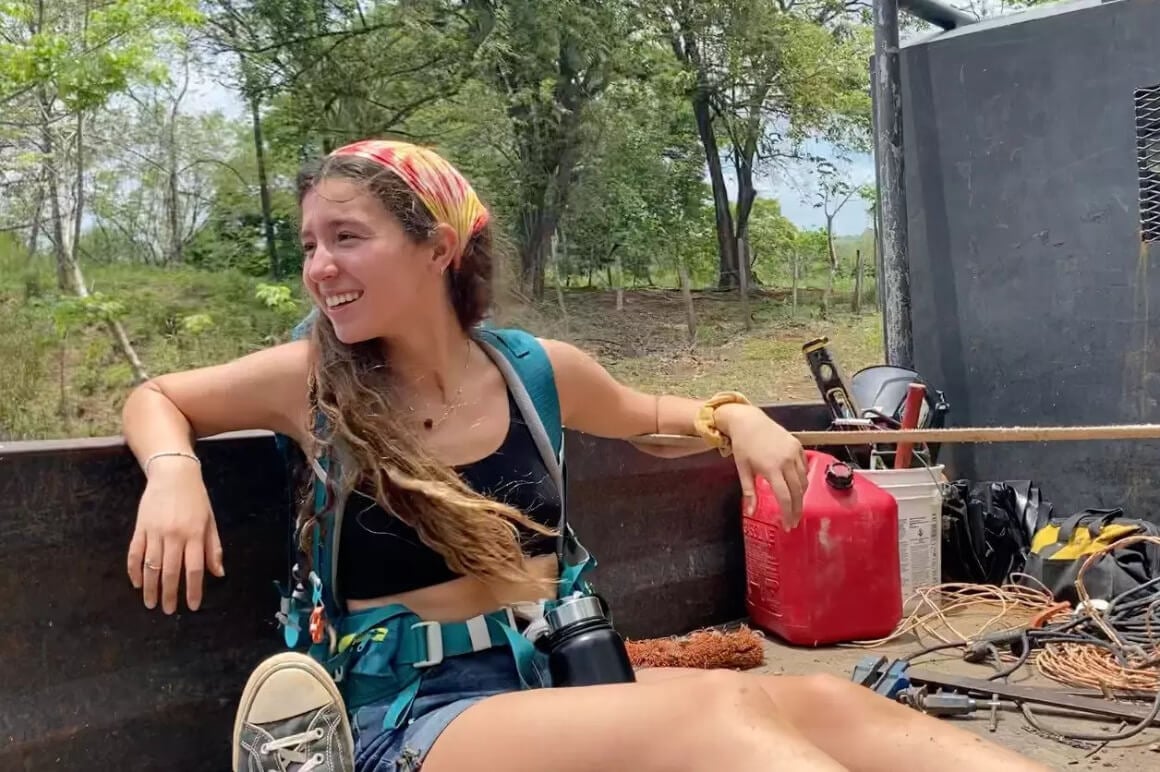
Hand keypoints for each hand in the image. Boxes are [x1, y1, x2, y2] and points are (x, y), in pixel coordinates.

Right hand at [126, 458, 223, 612]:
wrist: (173, 474)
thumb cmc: (196, 499)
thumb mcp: (210, 521)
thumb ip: (213, 548)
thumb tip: (218, 573)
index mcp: (195, 534)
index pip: (194, 569)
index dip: (193, 590)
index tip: (192, 606)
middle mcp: (174, 535)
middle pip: (171, 571)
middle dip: (169, 594)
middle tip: (168, 611)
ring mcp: (155, 532)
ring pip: (151, 566)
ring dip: (150, 587)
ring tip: (151, 603)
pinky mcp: (140, 528)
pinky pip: (134, 553)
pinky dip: (134, 570)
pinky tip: (137, 583)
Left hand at [716, 404, 807, 527]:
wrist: (748, 420)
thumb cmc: (743, 445)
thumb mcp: (743, 469)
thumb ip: (749, 491)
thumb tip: (750, 512)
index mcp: (772, 468)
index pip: (785, 497)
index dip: (788, 513)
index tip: (788, 525)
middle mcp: (787, 461)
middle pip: (798, 492)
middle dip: (797, 509)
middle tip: (794, 521)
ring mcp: (795, 452)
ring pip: (804, 480)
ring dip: (801, 496)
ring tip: (795, 506)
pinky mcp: (798, 446)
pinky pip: (805, 468)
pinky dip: (803, 479)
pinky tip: (797, 486)